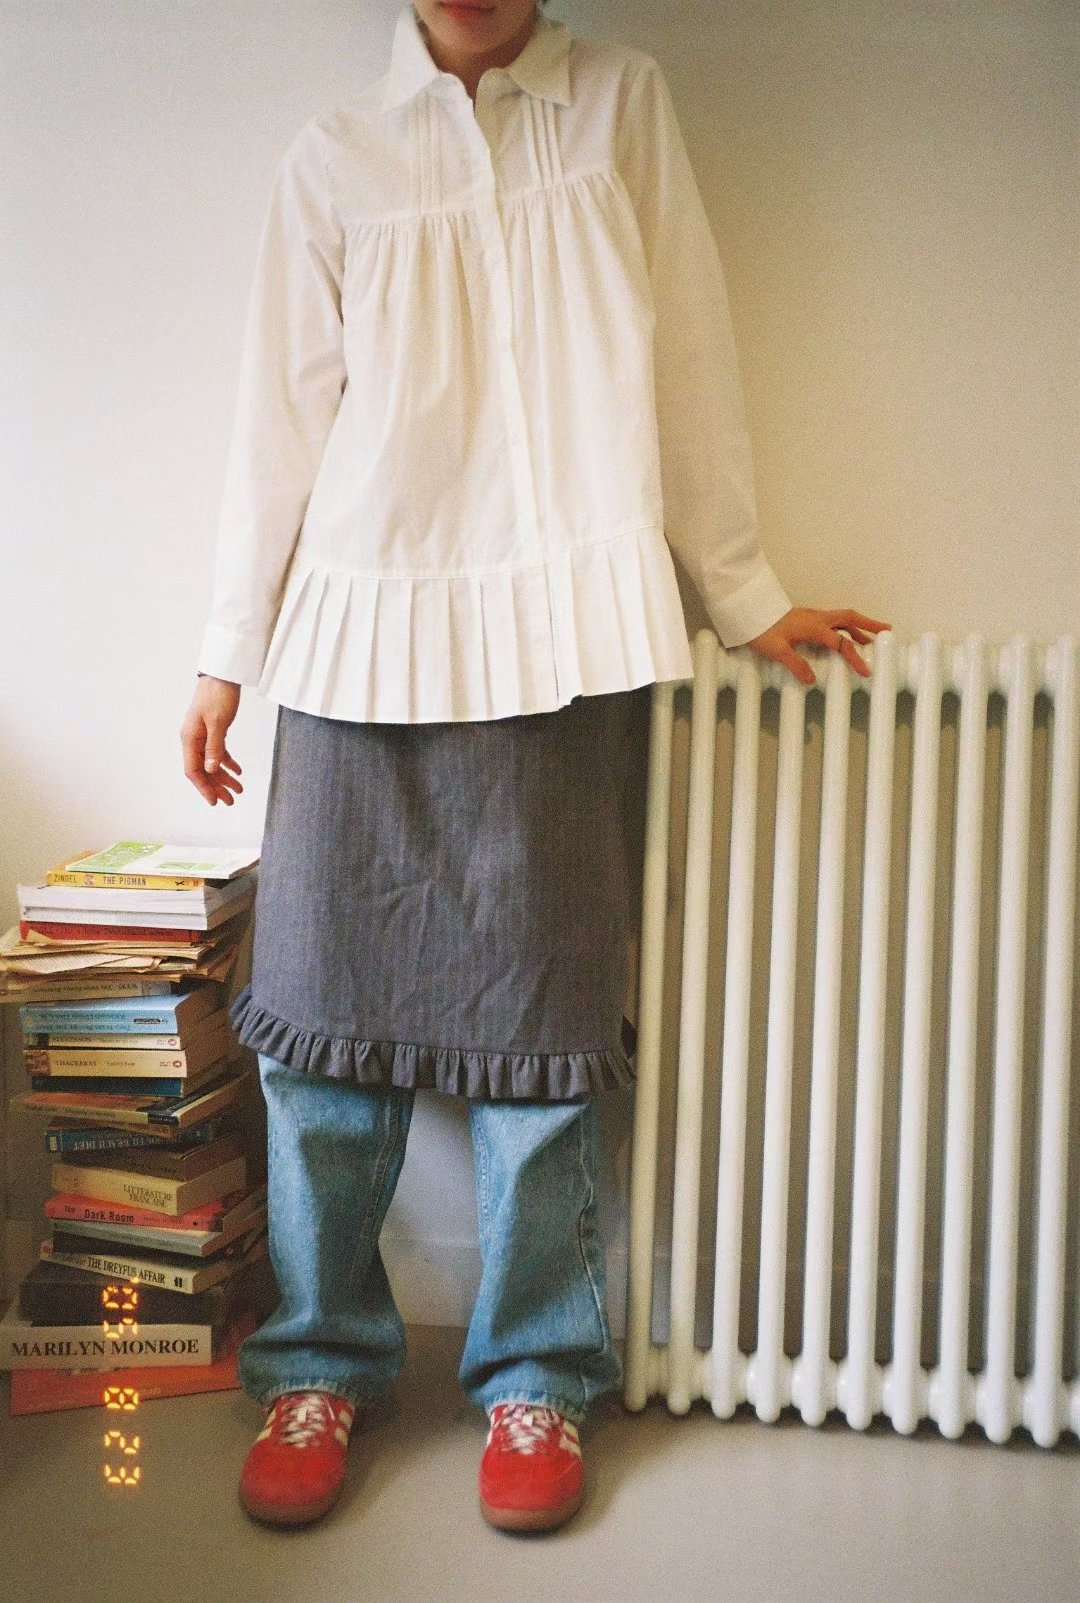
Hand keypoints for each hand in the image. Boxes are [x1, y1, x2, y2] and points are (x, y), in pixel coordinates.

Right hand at [181, 676, 243, 805]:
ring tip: (238, 789)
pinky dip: (227, 762)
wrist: (222, 675)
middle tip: (231, 801)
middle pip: (203, 770)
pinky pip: (218, 752)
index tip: (215, 802)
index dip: (204, 788)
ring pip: (211, 763)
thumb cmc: (218, 695)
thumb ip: (214, 747)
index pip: (194, 771)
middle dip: (216, 787)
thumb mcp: (218, 723)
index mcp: (190, 739)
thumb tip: (210, 770)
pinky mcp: (213, 730)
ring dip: (223, 777)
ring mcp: (202, 735)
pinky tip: (238, 771)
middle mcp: (193, 739)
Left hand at [744, 608, 891, 686]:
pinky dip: (843, 627)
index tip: (866, 671)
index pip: (841, 643)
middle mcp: (816, 618)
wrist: (746, 612)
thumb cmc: (760, 630)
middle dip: (869, 625)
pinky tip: (842, 636)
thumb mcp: (776, 650)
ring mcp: (811, 616)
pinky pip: (831, 621)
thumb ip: (795, 664)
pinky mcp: (805, 617)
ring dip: (857, 626)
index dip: (855, 658)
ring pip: (841, 618)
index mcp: (814, 627)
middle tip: (887, 631)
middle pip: (850, 619)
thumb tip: (812, 679)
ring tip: (870, 639)